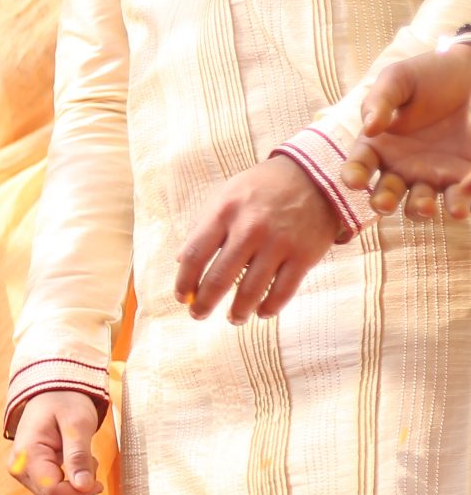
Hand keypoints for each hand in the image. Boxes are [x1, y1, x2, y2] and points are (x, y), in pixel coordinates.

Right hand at [9, 389, 102, 494]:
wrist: (51, 392)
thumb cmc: (64, 402)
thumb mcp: (77, 424)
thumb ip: (78, 455)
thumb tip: (84, 487)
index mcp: (27, 455)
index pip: (52, 492)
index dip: (79, 493)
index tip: (98, 481)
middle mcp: (19, 468)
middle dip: (78, 489)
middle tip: (90, 462)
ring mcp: (23, 473)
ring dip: (75, 487)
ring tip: (82, 460)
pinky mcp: (31, 475)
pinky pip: (53, 493)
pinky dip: (70, 485)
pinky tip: (74, 464)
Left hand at [172, 156, 342, 324]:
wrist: (314, 176)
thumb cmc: (260, 189)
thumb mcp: (224, 196)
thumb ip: (201, 227)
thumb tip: (180, 261)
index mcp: (224, 212)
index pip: (195, 256)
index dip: (184, 282)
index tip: (181, 297)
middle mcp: (250, 229)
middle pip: (219, 278)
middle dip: (204, 303)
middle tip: (198, 314)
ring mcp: (279, 243)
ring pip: (252, 291)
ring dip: (238, 312)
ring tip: (233, 318)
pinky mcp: (305, 255)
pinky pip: (283, 291)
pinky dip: (270, 307)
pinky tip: (261, 312)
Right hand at [340, 46, 470, 218]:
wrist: (470, 72)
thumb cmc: (429, 75)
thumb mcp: (398, 79)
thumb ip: (380, 100)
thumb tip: (369, 127)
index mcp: (380, 146)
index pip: (359, 166)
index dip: (353, 176)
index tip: (355, 181)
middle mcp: (402, 166)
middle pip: (386, 193)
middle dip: (383, 202)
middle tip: (385, 204)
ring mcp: (434, 173)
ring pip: (421, 203)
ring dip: (420, 210)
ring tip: (427, 208)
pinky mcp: (465, 175)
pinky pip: (461, 193)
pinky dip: (462, 196)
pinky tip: (465, 186)